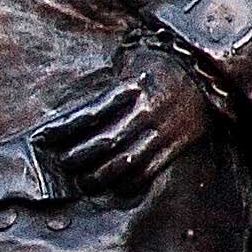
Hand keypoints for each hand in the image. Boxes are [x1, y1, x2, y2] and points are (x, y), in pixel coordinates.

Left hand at [48, 35, 222, 191]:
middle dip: (78, 157)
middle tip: (62, 164)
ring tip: (84, 182)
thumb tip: (75, 111)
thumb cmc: (161, 65)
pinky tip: (114, 187)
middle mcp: (148, 109)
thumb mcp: (134, 64)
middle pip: (105, 141)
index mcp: (134, 86)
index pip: (90, 113)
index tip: (42, 138)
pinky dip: (128, 183)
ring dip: (100, 175)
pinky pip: (149, 170)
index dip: (63, 129)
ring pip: (125, 161)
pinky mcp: (176, 144)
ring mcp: (164, 129)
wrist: (209, 71)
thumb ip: (109, 86)